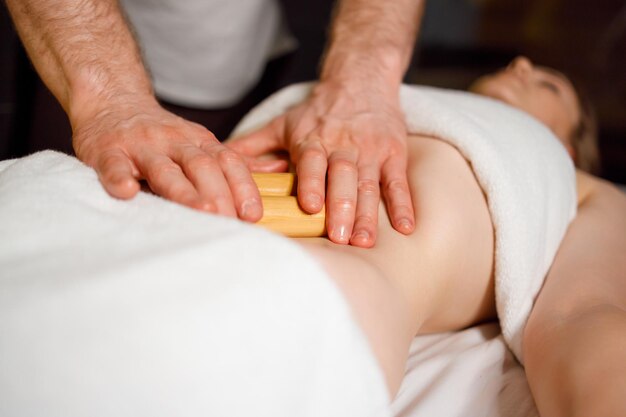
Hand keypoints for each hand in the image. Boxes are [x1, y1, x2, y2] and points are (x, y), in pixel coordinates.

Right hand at [72, 98, 285, 220]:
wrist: (112, 100)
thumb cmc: (161, 134)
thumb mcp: (199, 142)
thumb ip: (230, 162)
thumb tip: (276, 170)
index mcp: (200, 142)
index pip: (228, 163)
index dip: (243, 187)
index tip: (253, 215)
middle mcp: (174, 141)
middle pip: (202, 167)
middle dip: (220, 194)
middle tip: (230, 221)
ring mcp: (141, 146)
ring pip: (165, 169)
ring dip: (185, 192)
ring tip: (203, 212)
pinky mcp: (107, 151)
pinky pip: (115, 165)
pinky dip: (120, 178)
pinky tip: (127, 193)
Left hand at [228, 81, 414, 246]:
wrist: (362, 79)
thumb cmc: (319, 110)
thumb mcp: (284, 123)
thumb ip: (254, 145)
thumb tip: (219, 161)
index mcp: (314, 139)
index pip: (313, 162)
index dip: (311, 183)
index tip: (309, 206)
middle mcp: (344, 146)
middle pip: (344, 178)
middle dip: (342, 208)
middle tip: (340, 238)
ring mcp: (371, 151)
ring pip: (370, 185)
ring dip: (368, 215)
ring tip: (364, 241)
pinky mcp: (394, 154)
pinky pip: (399, 182)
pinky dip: (404, 205)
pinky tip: (407, 228)